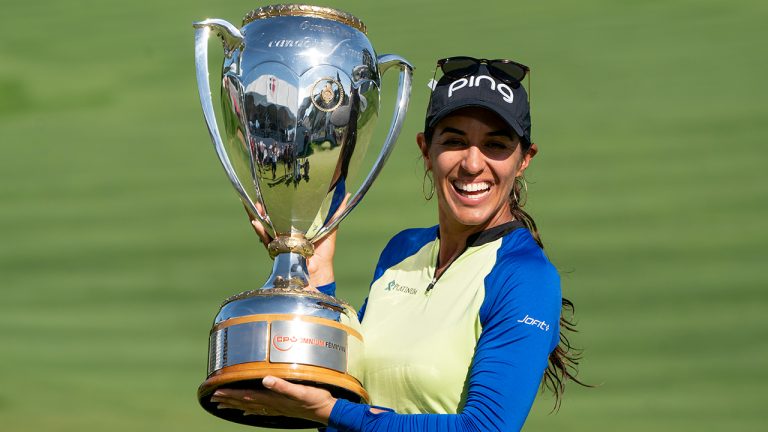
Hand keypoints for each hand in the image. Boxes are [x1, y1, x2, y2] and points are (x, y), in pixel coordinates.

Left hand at [210, 375, 336, 424]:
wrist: (326, 410)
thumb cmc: (315, 398)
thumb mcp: (300, 390)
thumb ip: (282, 385)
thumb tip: (265, 379)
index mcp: (273, 397)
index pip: (247, 395)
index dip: (231, 393)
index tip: (216, 390)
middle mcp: (272, 403)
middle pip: (245, 402)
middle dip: (228, 399)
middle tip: (213, 398)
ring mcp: (276, 407)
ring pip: (250, 407)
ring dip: (235, 405)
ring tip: (222, 405)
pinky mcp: (282, 409)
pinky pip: (261, 410)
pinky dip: (250, 411)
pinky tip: (244, 412)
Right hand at [244, 195, 349, 288]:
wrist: (318, 271)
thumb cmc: (323, 251)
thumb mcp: (329, 227)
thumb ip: (335, 212)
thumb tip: (346, 195)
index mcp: (297, 225)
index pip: (285, 210)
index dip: (278, 201)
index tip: (274, 191)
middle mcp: (285, 232)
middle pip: (271, 216)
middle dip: (264, 206)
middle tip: (261, 197)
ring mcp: (278, 240)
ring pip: (264, 225)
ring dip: (258, 215)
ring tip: (255, 205)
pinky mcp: (275, 250)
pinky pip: (265, 239)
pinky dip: (259, 230)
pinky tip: (255, 222)